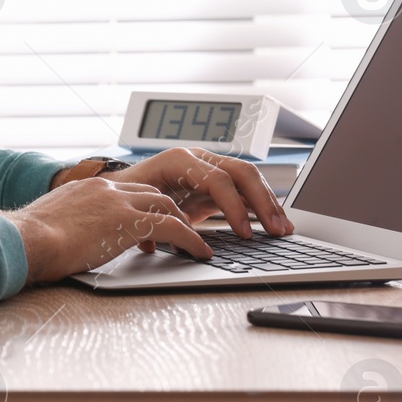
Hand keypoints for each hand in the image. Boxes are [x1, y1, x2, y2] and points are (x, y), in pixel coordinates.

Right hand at [0, 176, 213, 284]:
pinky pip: (173, 227)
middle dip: (171, 211)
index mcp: (87, 188)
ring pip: (167, 206)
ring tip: (196, 242)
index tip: (152, 220)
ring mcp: (118, 203)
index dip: (144, 207)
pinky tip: (199, 253)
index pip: (127, 191)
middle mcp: (106, 189)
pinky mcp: (129, 222)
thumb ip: (64, 225)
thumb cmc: (28, 242)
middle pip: (152, 194)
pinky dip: (191, 240)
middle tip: (182, 229)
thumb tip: (58, 240)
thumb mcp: (48, 225)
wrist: (25, 240)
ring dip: (186, 224)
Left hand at [112, 148, 292, 238]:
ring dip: (269, 204)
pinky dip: (260, 207)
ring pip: (248, 181)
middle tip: (277, 230)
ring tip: (284, 228)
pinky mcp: (214, 186)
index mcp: (179, 160)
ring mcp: (209, 169)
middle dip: (263, 202)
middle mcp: (199, 159)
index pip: (219, 180)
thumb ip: (153, 222)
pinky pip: (243, 192)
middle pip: (242, 174)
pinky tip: (273, 223)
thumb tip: (166, 241)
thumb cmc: (123, 195)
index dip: (234, 207)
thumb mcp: (135, 206)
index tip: (244, 234)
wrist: (118, 189)